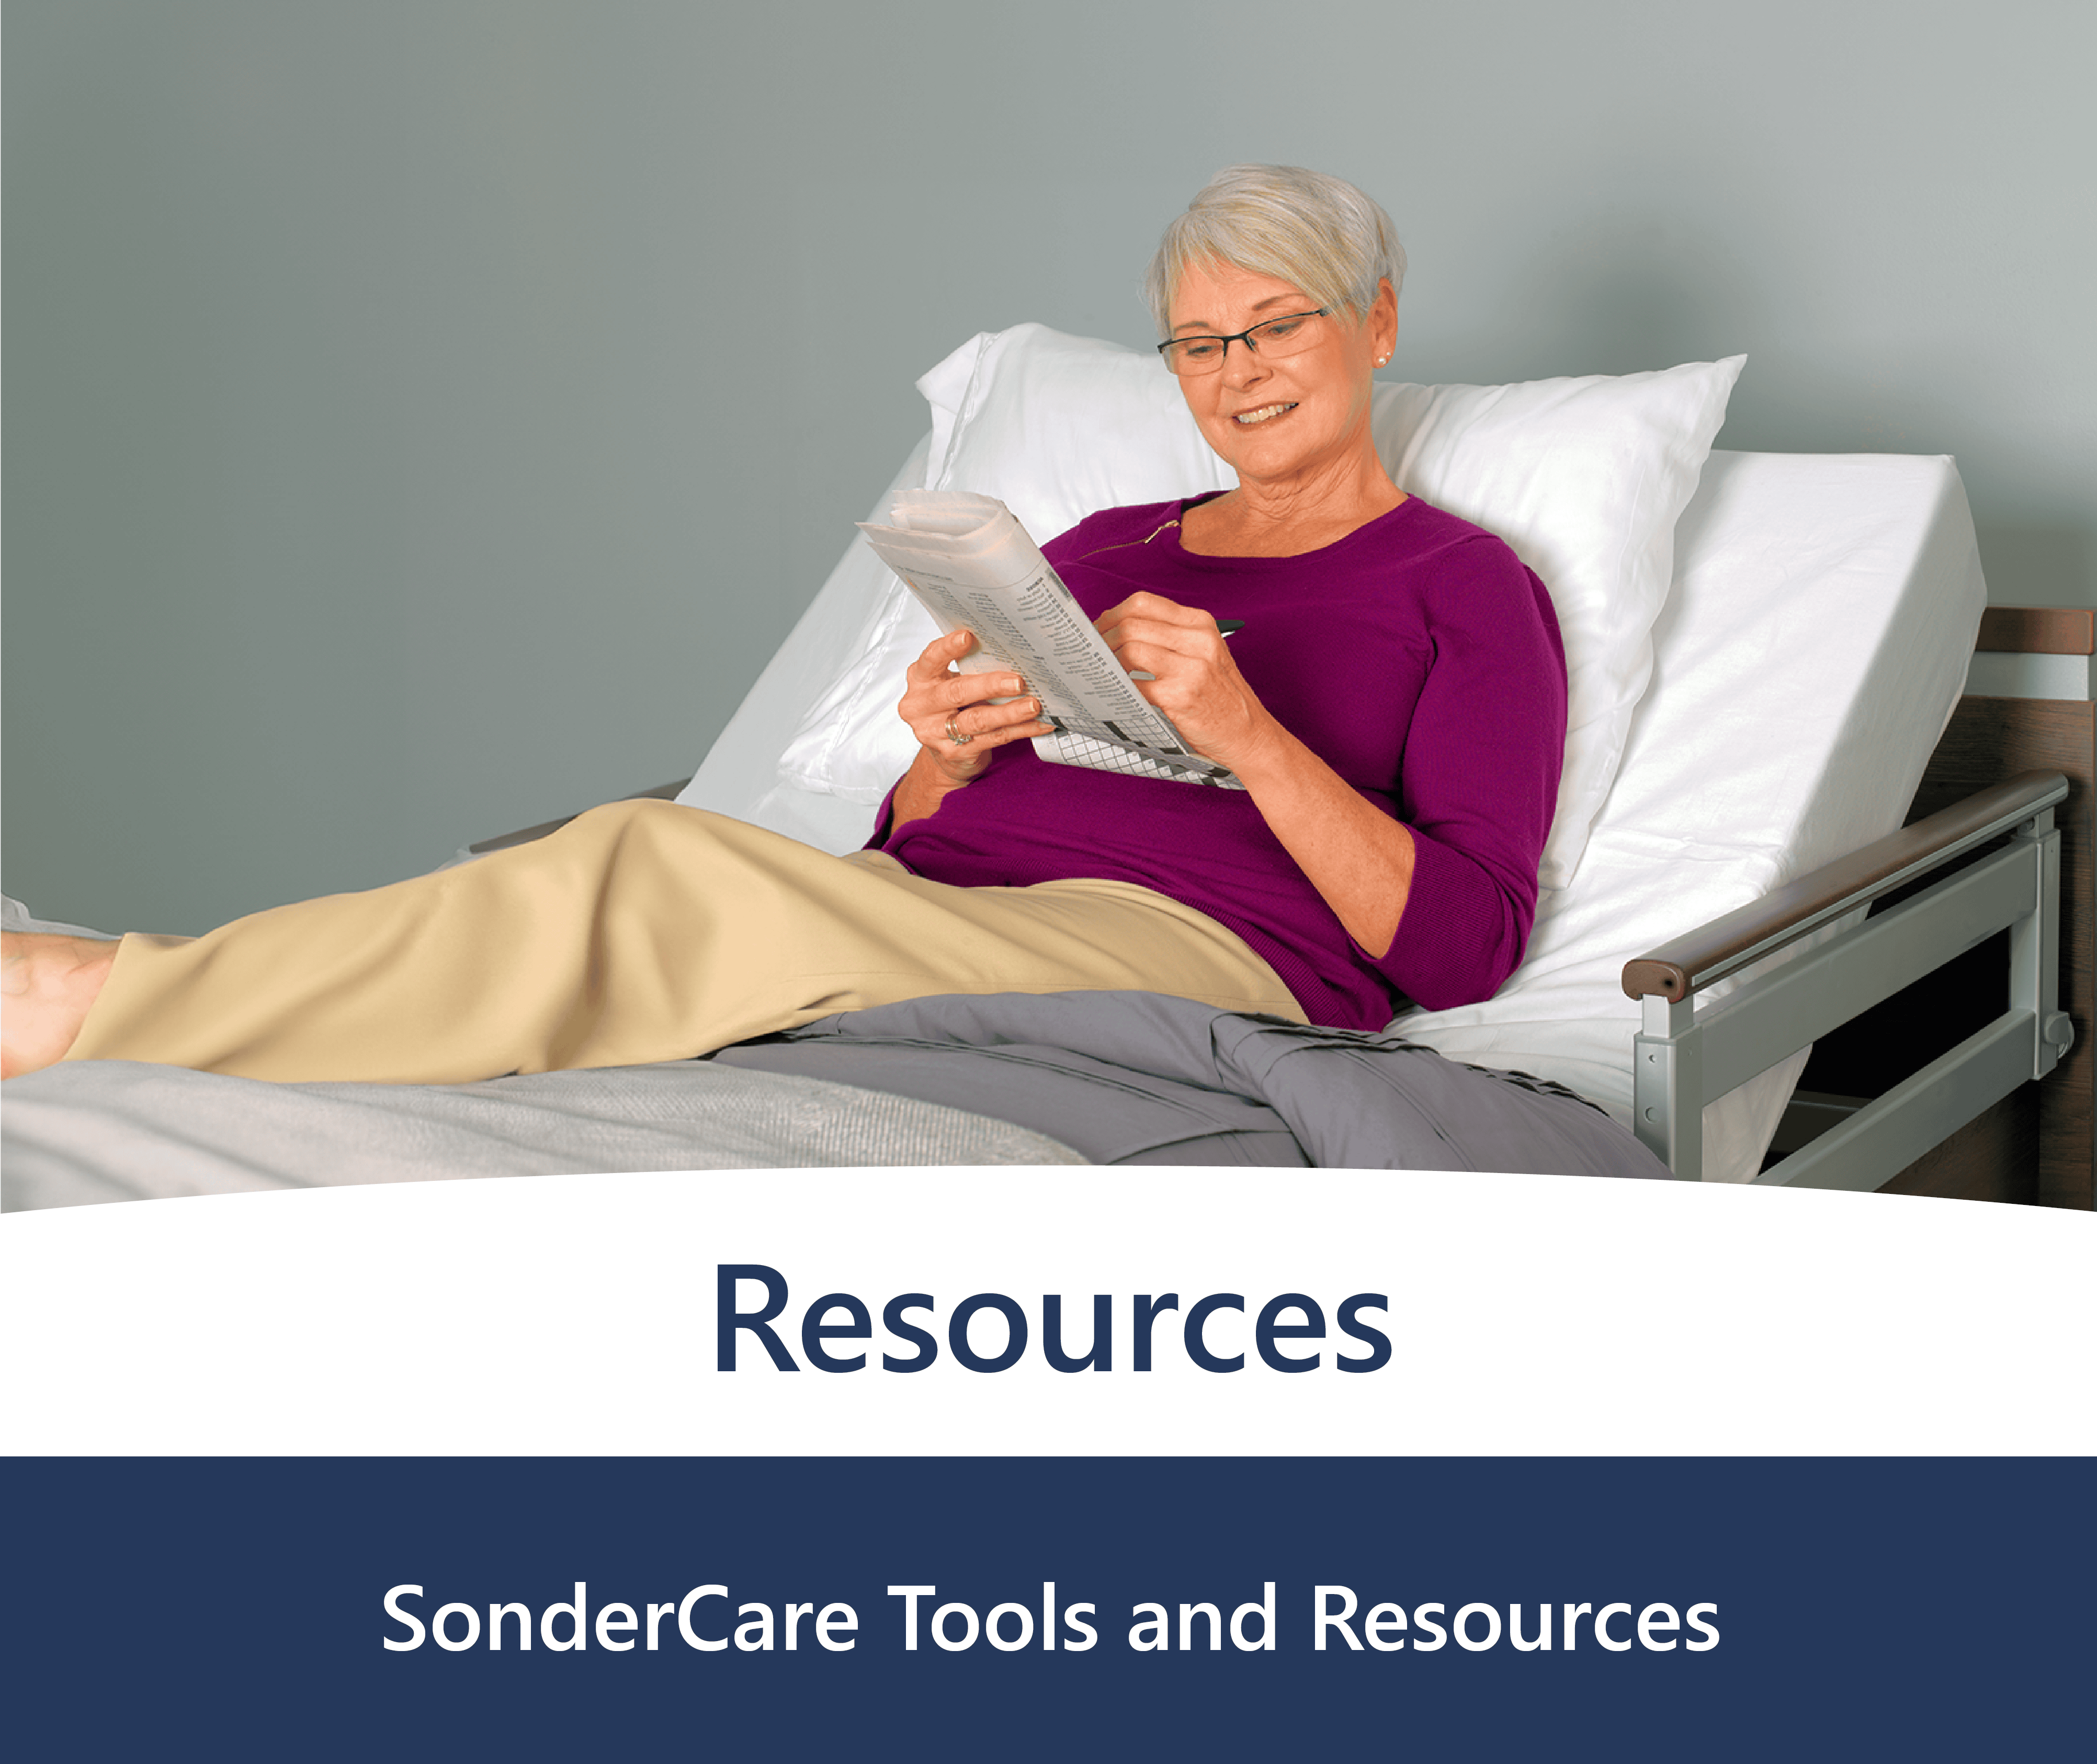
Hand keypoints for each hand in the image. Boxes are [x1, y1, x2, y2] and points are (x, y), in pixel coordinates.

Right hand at [897, 627, 1051, 789]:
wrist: (945, 753)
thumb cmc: (952, 707)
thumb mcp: (950, 682)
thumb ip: (968, 667)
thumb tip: (1010, 650)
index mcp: (920, 679)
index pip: (930, 659)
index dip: (947, 648)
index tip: (968, 636)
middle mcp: (922, 706)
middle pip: (957, 693)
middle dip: (990, 685)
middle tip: (1018, 681)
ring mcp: (935, 733)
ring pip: (977, 720)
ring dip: (1009, 712)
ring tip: (1033, 705)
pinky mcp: (955, 753)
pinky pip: (993, 739)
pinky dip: (1020, 730)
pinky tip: (1039, 724)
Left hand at [1095, 593, 1277, 771]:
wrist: (1248, 734)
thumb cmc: (1219, 696)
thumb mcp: (1203, 653)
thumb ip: (1167, 637)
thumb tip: (1114, 627)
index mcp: (1200, 623)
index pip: (1143, 603)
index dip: (1112, 615)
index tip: (1098, 630)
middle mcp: (1198, 639)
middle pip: (1131, 622)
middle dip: (1103, 637)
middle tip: (1092, 654)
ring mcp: (1191, 667)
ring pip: (1130, 648)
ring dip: (1107, 661)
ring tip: (1103, 673)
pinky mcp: (1181, 696)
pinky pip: (1135, 685)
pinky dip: (1118, 688)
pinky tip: (1115, 693)